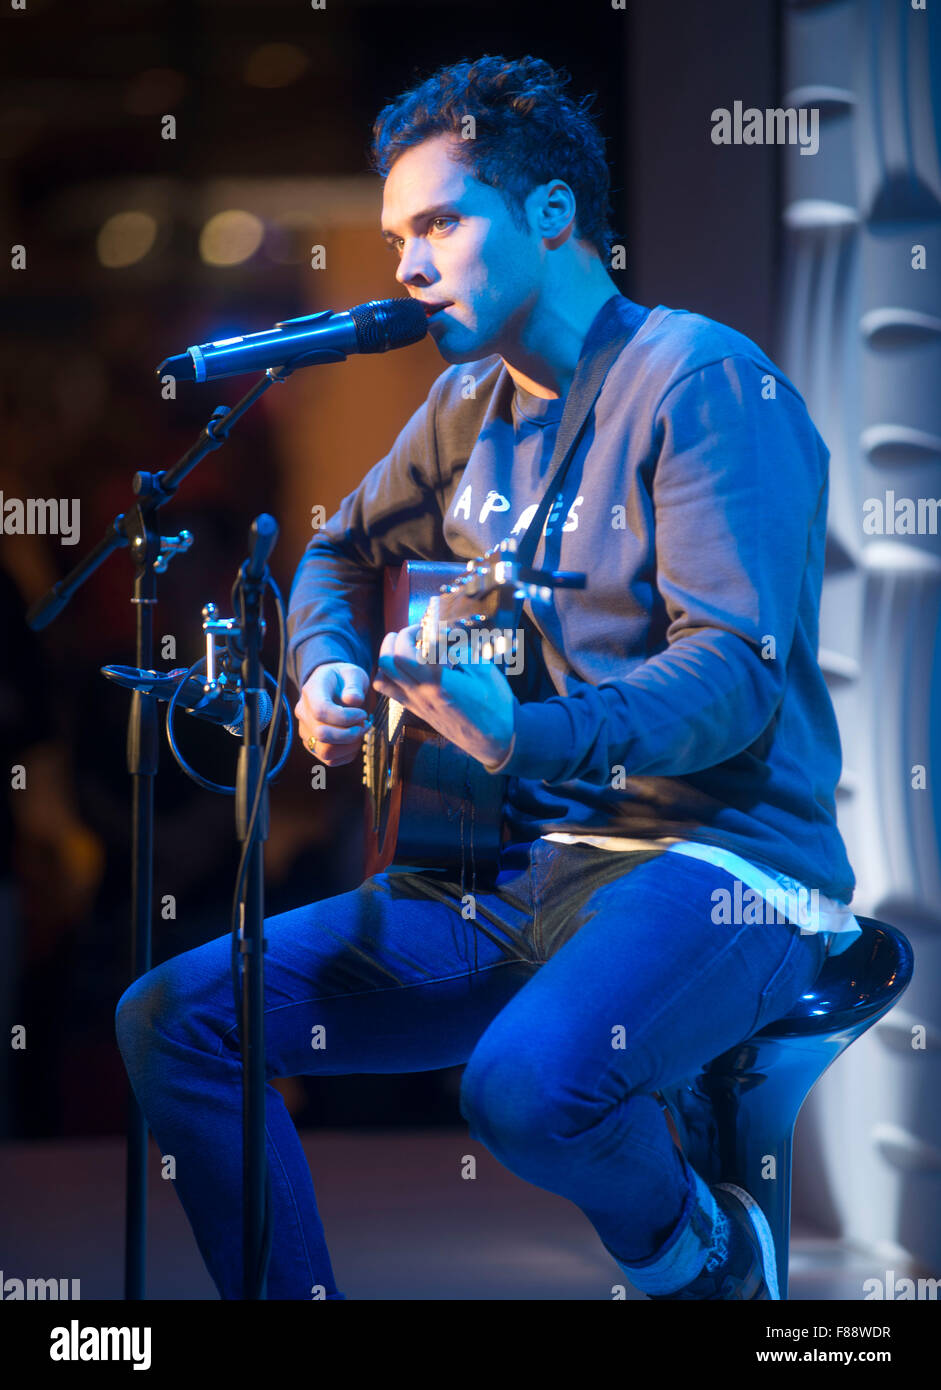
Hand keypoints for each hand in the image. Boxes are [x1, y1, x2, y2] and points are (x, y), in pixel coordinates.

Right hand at [295, 661, 369, 765]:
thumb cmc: (344, 679)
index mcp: (311, 692)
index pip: (321, 711)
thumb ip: (354, 685)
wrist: (332, 685)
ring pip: (325, 752)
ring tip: (360, 732)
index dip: (346, 717)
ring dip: (349, 746)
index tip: (362, 714)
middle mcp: (303, 713)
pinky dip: (347, 754)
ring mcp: (306, 731)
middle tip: (364, 723)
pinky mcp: (313, 745)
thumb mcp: (352, 673)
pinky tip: (354, 740)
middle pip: (322, 734)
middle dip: (350, 733)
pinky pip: (330, 760)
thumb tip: (353, 701)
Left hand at [372, 624, 515, 768]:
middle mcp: (421, 693)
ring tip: (407, 648)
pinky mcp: (415, 710)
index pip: (411, 650)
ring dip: (389, 656)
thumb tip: (444, 639)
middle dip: (398, 638)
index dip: (420, 631)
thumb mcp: (485, 671)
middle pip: (388, 660)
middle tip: (416, 633)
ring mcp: (415, 703)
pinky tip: (407, 668)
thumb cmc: (494, 705)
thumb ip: (461, 652)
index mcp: (439, 682)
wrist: (493, 741)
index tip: (436, 628)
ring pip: (382, 676)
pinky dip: (390, 674)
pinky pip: (389, 692)